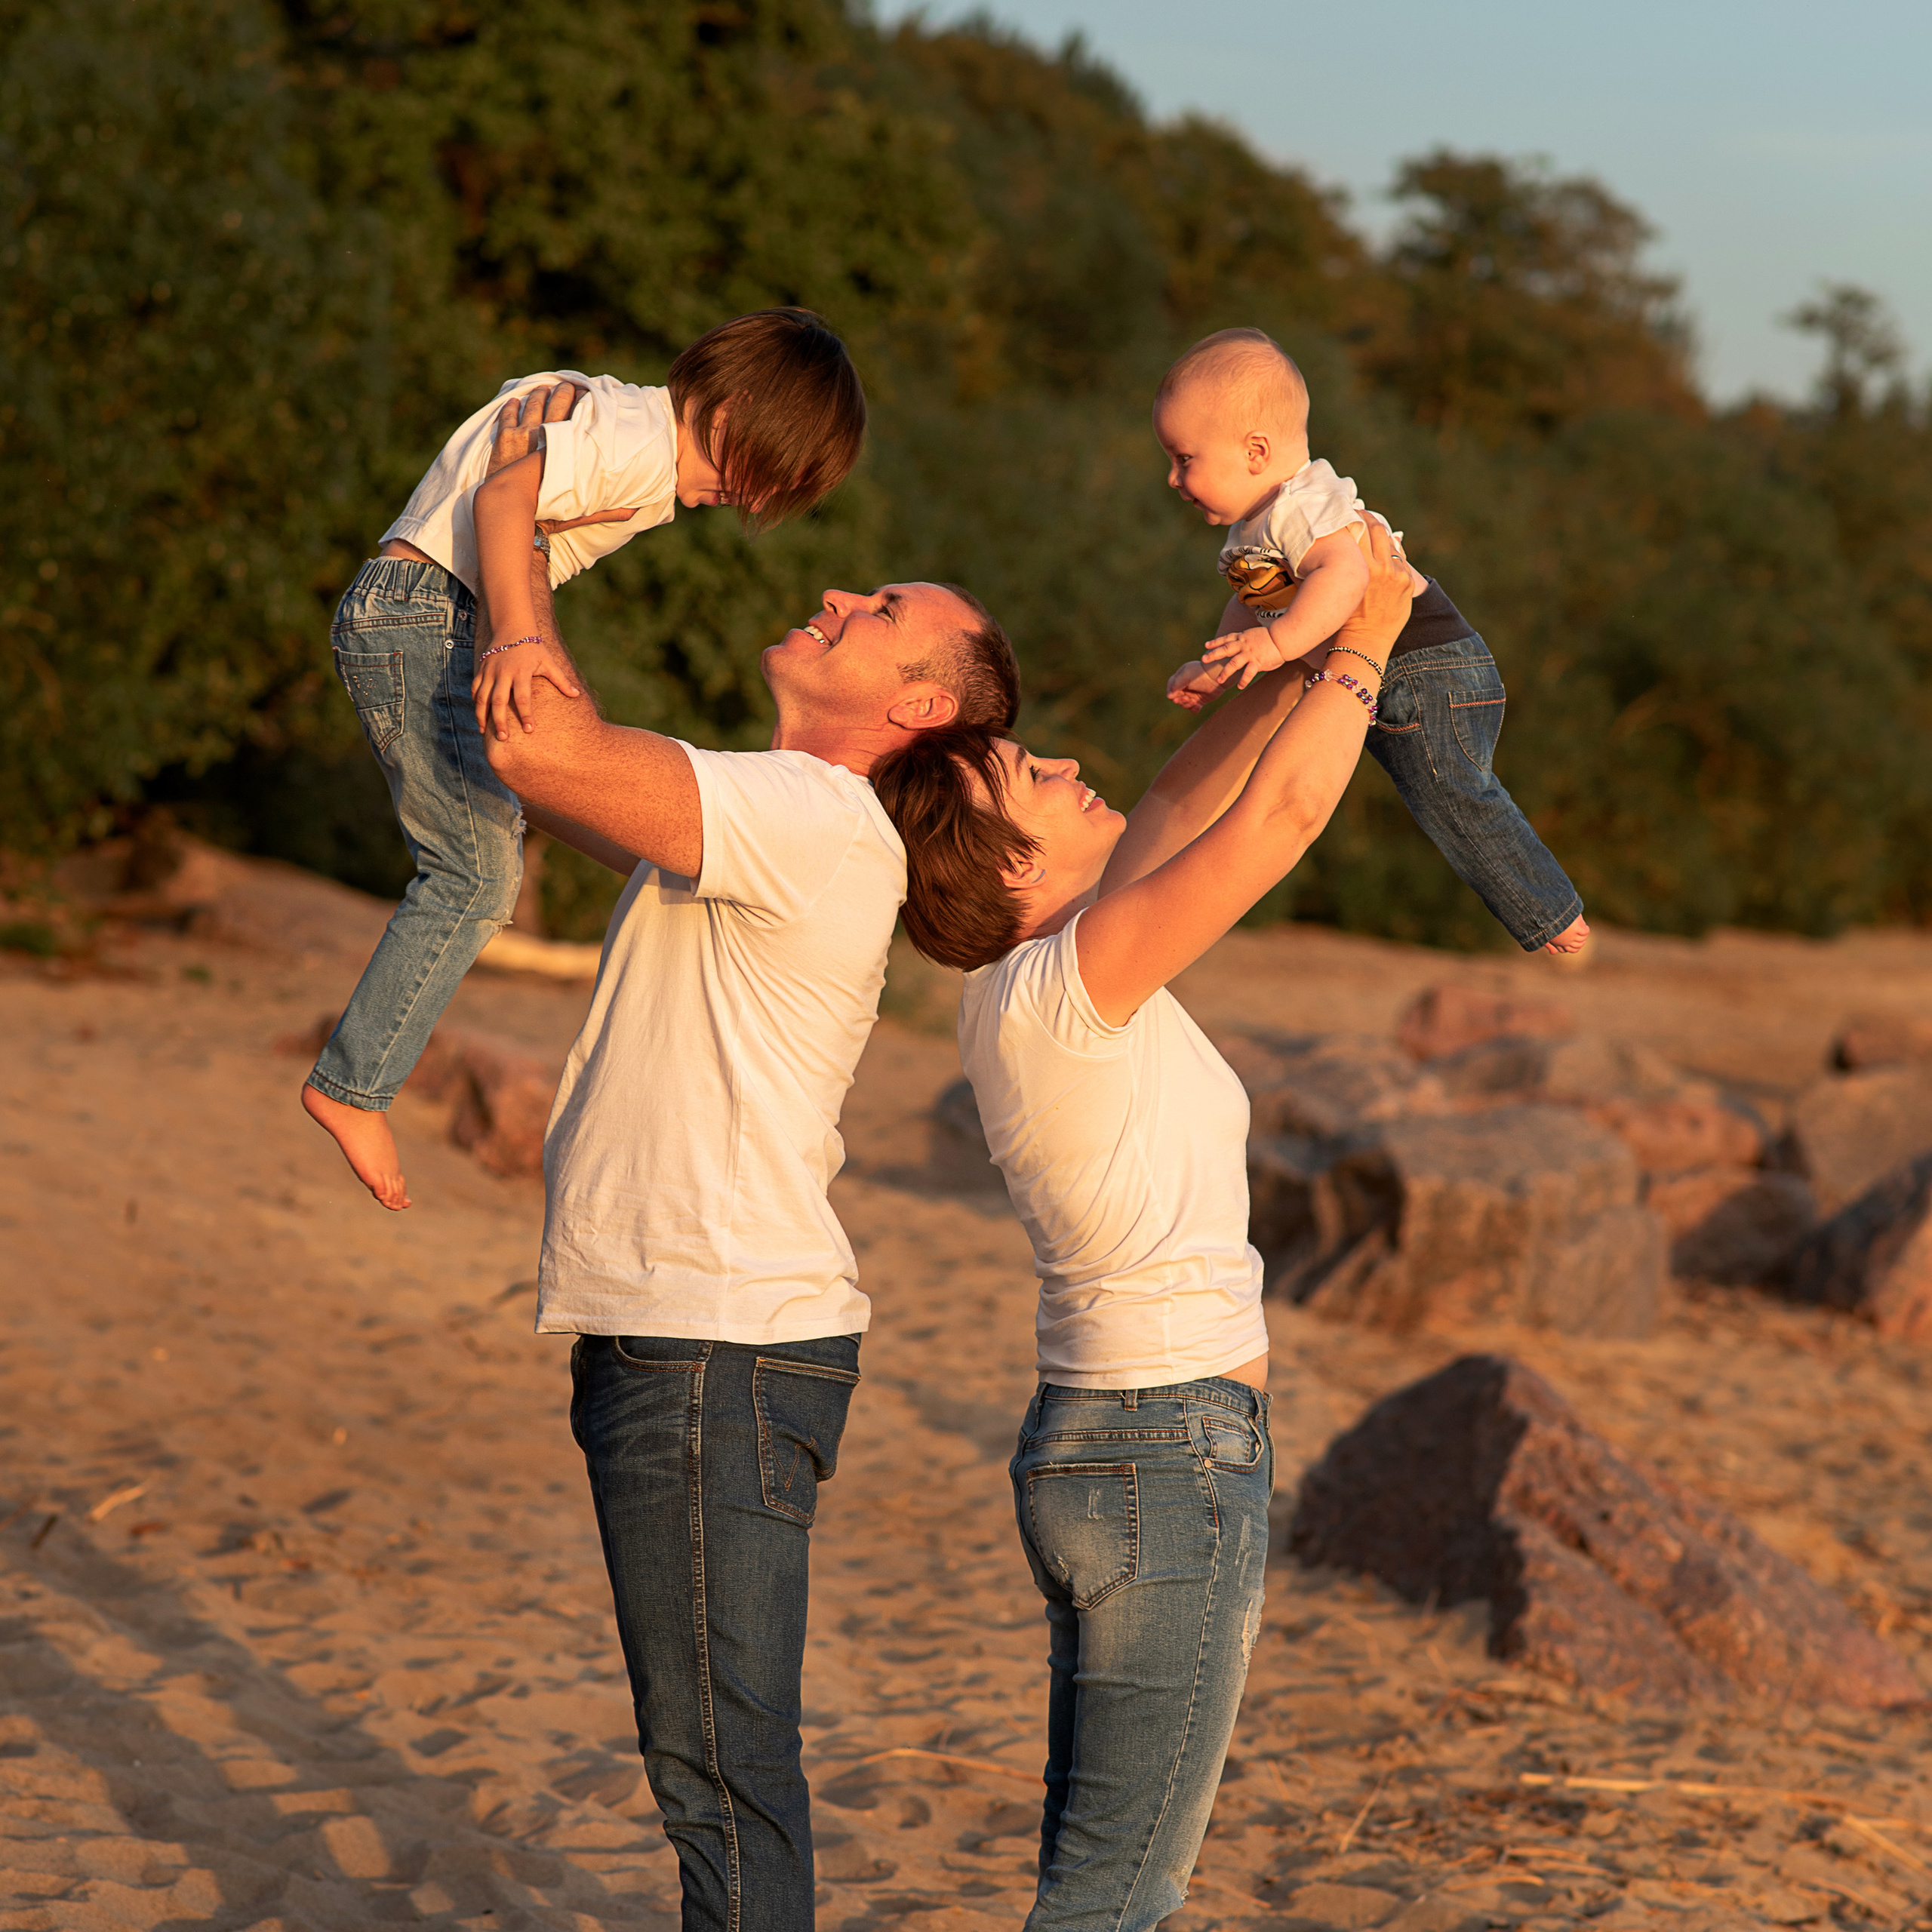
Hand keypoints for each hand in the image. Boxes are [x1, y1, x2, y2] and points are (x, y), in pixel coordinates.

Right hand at [472, 636, 582, 740]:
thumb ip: (561, 680)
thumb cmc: (533, 648)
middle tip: (503, 738)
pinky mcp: (482, 669)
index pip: (523, 697)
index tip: (529, 730)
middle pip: (499, 701)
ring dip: (482, 715)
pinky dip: (476, 702)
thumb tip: (577, 695)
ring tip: (485, 733)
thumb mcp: (548, 662)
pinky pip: (475, 688)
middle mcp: (503, 672)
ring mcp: (490, 671)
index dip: (526, 714)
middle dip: (500, 721)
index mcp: (521, 672)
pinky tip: (480, 716)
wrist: (512, 627)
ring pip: (482, 697)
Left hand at [486, 383, 642, 534]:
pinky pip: (507, 416)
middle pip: (556, 403)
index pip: (577, 417)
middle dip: (564, 391)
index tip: (588, 396)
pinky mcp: (504, 438)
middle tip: (568, 385)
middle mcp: (546, 435)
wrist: (510, 507)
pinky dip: (511, 407)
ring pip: (532, 405)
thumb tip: (633, 513)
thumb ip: (604, 511)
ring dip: (539, 394)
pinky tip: (514, 401)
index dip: (583, 403)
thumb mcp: (579, 512)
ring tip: (543, 389)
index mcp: (566, 448)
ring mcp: (523, 434)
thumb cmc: (545, 512)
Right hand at [1166, 658, 1232, 711]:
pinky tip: (1198, 706)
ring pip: (1183, 704)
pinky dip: (1194, 709)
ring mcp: (1192, 693)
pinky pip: (1192, 708)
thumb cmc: (1201, 674)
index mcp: (1180, 678)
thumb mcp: (1186, 676)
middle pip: (1176, 698)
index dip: (1172, 693)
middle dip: (1181, 700)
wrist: (1217, 677)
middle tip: (1188, 699)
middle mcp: (1185, 686)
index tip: (1178, 696)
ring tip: (1194, 701)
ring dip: (1187, 705)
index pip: (1171, 688)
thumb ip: (1176, 685)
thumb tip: (1169, 696)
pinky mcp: (1199, 700)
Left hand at [1197, 624, 1288, 691]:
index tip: (1206, 645)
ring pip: (1233, 663)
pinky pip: (1248, 673)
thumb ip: (1250, 642)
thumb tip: (1247, 648)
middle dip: (1213, 654)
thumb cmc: (1275, 637)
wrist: (1284, 637)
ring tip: (1218, 680)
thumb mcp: (1257, 636)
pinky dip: (1243, 680)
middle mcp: (1244, 645)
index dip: (1216, 642)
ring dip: (1225, 672)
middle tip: (1203, 659)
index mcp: (1244, 637)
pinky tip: (1239, 687)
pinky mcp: (1257, 662)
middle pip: (1225, 649)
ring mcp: (1249, 654)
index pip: (1226, 639)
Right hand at [1330, 521, 1417, 660]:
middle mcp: (1381, 567)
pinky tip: (1384, 546)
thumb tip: (1325, 544)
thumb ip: (1338, 567)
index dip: (1351, 517)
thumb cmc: (1342, 619)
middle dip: (1366, 518)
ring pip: (1389, 540)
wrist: (1365, 642)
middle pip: (1375, 529)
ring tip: (1370, 527)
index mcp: (1361, 569)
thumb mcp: (1336, 589)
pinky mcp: (1407, 582)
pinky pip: (1400, 557)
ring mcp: (1397, 574)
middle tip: (1358, 513)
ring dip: (1379, 531)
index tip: (1345, 512)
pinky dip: (1391, 549)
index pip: (1357, 531)